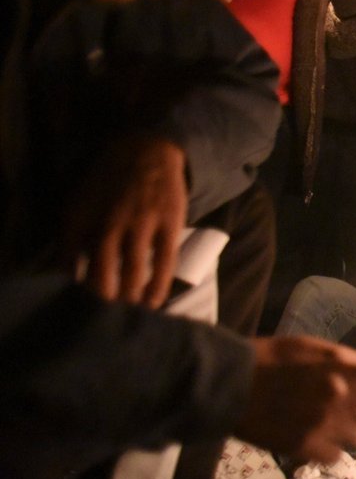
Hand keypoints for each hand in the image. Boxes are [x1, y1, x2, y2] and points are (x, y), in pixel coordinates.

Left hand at [61, 137, 187, 307]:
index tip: (73, 312)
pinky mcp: (168, 224)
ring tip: (127, 319)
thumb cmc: (108, 185)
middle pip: (101, 271)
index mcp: (81, 215)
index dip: (70, 289)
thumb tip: (63, 276)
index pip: (68, 261)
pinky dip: (157, 286)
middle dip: (101, 301)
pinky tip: (153, 303)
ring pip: (132, 269)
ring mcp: (141, 222)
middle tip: (102, 326)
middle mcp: (108, 220)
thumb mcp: (79, 205)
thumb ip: (70, 239)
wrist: (147, 152)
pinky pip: (163, 262)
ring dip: (129, 298)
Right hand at [237, 335, 355, 464]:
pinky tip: (312, 432)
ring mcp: (325, 427)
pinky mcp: (309, 450)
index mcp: (343, 368)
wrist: (229, 385)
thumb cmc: (273, 359)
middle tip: (348, 400)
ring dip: (349, 427)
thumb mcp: (317, 348)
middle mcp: (340, 398)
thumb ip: (352, 363)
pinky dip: (329, 446)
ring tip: (325, 417)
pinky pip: (338, 454)